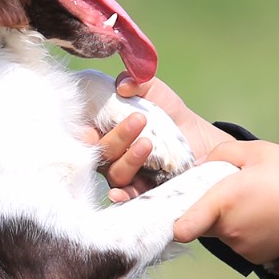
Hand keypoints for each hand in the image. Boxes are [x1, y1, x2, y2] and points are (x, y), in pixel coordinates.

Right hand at [85, 74, 234, 200]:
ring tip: (148, 143)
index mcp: (104, 128)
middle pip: (102, 152)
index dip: (82, 133)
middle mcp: (109, 153)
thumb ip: (136, 81)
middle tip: (139, 120)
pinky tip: (123, 194)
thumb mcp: (152, 89)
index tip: (91, 130)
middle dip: (118, 137)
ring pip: (115, 173)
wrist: (196, 134)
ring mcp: (124, 173)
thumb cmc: (166, 110)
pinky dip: (123, 196)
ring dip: (128, 159)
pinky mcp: (141, 189)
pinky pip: (127, 196)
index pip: (84, 134)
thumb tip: (122, 85)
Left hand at [173, 141, 278, 262]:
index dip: (174, 219)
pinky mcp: (255, 259)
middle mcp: (228, 230)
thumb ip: (220, 154)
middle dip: (207, 208)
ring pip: (221, 232)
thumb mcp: (256, 150)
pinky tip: (267, 215)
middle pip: (200, 222)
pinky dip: (245, 231)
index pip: (180, 228)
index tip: (179, 208)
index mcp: (223, 201)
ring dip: (229, 219)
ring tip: (256, 200)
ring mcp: (242, 248)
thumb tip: (200, 167)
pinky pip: (238, 243)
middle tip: (231, 190)